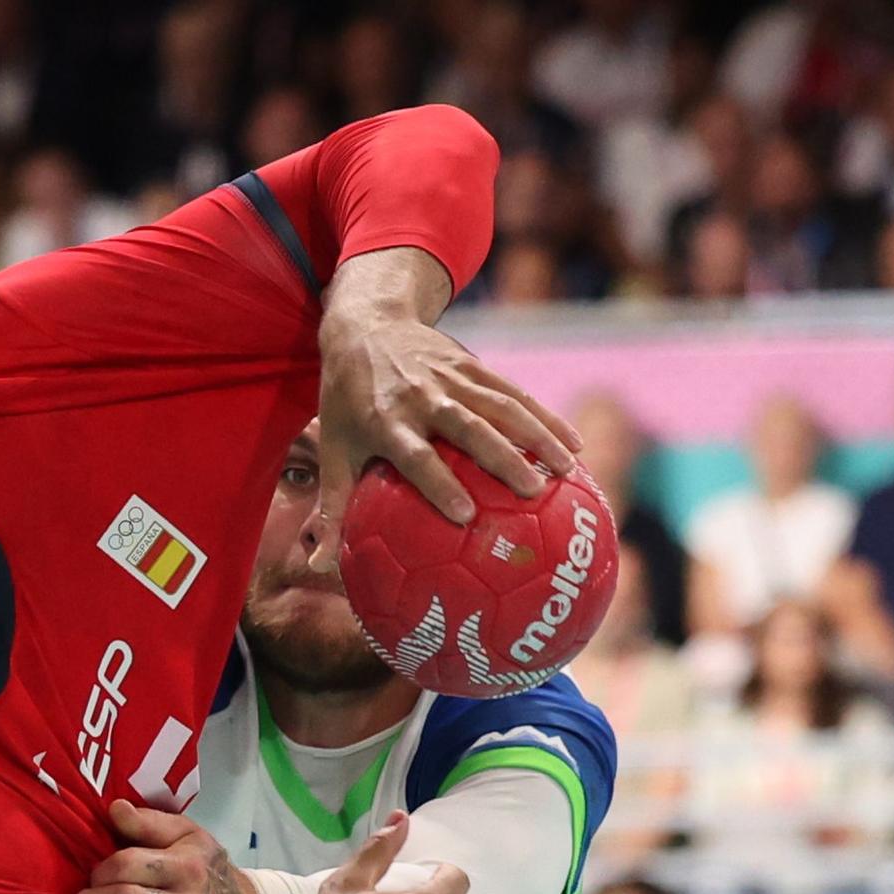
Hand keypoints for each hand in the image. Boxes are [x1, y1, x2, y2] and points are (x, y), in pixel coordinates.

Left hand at [313, 314, 578, 569]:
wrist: (365, 324)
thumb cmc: (346, 401)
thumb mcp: (333, 449)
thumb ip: (332, 509)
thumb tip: (320, 569)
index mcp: (386, 422)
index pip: (416, 456)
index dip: (439, 483)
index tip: (465, 516)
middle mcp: (421, 397)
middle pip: (468, 428)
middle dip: (502, 458)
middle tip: (532, 493)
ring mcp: (450, 378)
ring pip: (501, 406)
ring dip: (537, 435)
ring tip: (567, 470)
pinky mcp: (472, 365)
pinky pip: (514, 392)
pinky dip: (545, 416)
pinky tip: (573, 444)